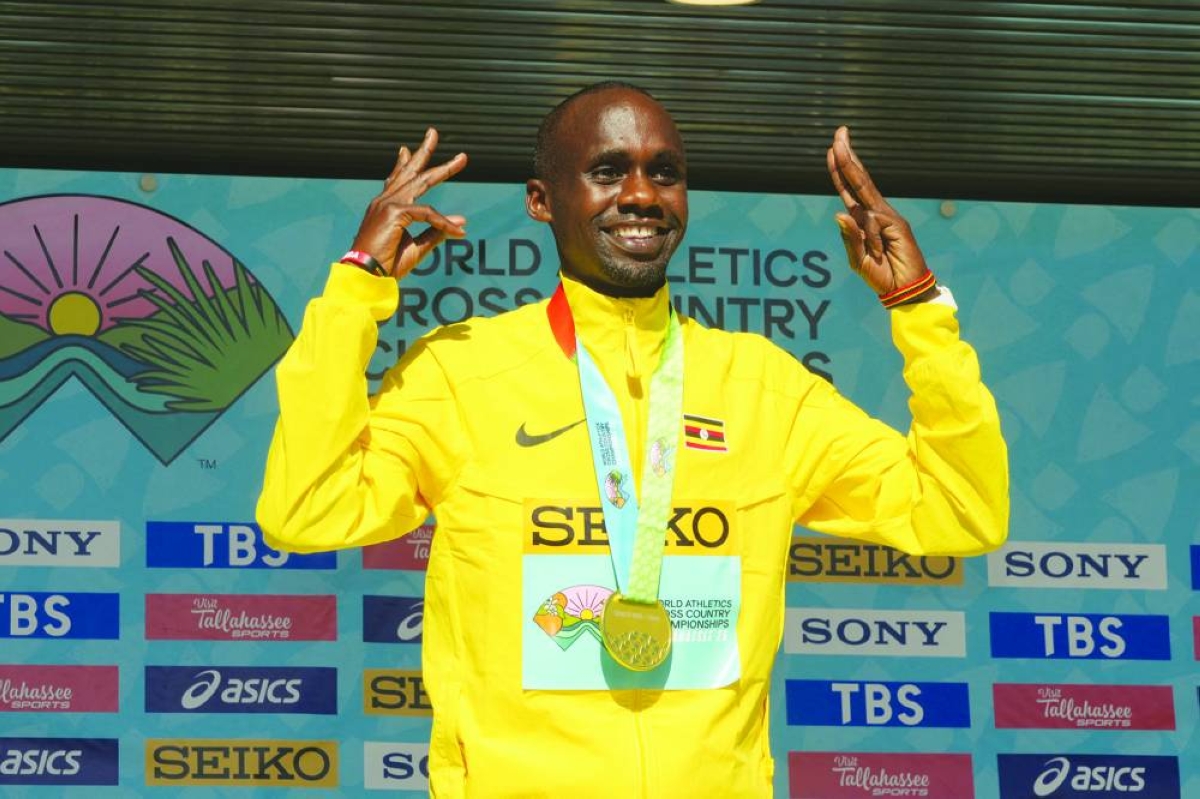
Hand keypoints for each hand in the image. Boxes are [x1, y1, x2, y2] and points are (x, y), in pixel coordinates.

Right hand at [351, 128, 468, 277]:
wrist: (366, 277)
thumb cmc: (386, 265)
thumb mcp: (416, 247)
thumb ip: (438, 232)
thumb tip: (462, 221)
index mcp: (385, 208)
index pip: (396, 179)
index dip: (404, 163)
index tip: (406, 150)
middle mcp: (384, 201)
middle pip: (410, 172)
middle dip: (425, 151)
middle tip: (434, 132)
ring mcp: (388, 204)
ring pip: (422, 182)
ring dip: (444, 169)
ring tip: (462, 158)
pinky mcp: (394, 212)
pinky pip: (427, 213)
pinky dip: (444, 221)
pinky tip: (457, 230)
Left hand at [826, 126, 932, 298]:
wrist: (903, 291)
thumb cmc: (880, 275)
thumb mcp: (857, 260)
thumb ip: (849, 238)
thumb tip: (839, 213)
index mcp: (863, 220)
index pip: (848, 189)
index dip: (840, 169)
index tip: (832, 147)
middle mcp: (875, 213)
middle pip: (858, 179)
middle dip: (847, 156)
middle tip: (839, 133)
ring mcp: (888, 217)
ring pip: (865, 198)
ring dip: (855, 183)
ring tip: (852, 181)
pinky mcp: (898, 225)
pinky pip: (876, 221)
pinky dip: (872, 234)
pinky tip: (878, 248)